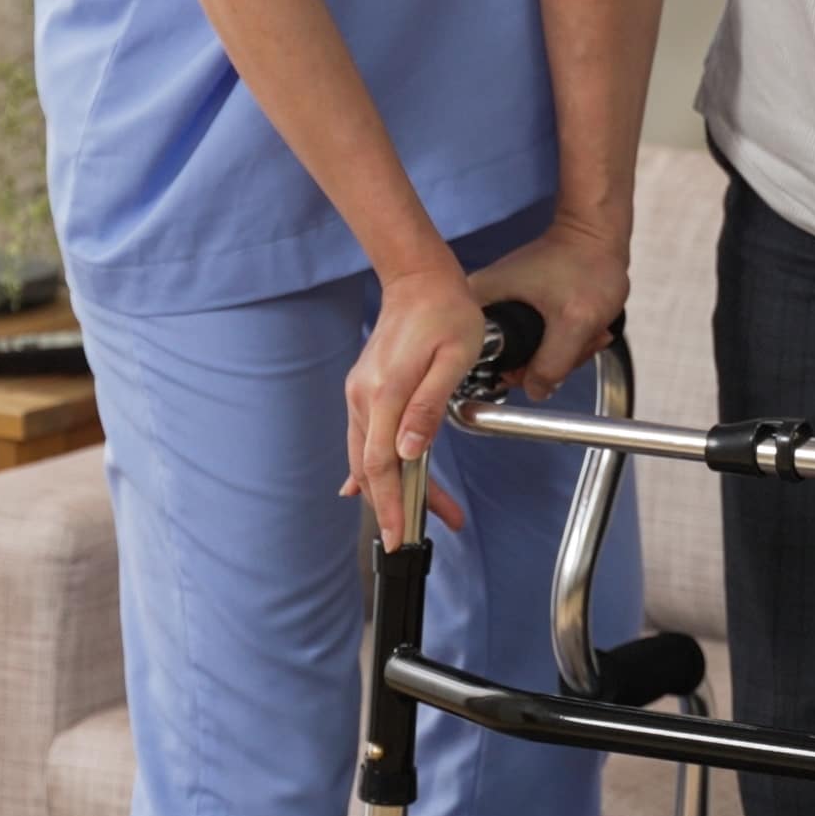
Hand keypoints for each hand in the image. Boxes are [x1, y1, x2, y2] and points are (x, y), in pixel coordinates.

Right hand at [343, 266, 485, 546]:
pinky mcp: (366, 389)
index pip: (380, 465)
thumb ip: (430, 407)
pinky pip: (363, 438)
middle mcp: (365, 397)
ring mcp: (361, 393)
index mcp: (386, 393)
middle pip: (370, 468)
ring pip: (366, 456)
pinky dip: (367, 467)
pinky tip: (361, 488)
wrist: (420, 279)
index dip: (389, 505)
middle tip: (414, 534)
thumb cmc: (446, 313)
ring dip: (390, 488)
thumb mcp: (453, 359)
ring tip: (421, 511)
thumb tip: (409, 451)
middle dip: (393, 505)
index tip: (396, 536)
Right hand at [466, 215, 630, 399]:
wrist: (599, 236)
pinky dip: (568, 340)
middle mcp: (485, 305)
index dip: (518, 370)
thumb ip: (552, 365)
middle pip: (512, 361)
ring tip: (587, 328)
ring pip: (533, 354)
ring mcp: (505, 307)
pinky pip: (544, 342)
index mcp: (480, 303)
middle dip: (554, 359)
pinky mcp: (523, 309)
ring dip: (567, 350)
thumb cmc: (585, 265)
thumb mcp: (573, 322)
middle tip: (578, 339)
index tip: (548, 360)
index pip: (482, 359)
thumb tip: (535, 391)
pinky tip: (586, 325)